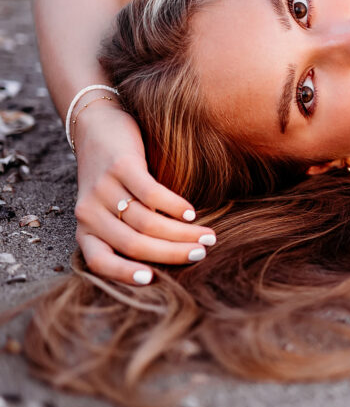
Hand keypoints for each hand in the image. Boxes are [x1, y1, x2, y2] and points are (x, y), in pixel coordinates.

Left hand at [72, 104, 215, 284]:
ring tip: (207, 235)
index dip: (124, 274)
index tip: (152, 279)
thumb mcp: (110, 208)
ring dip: (182, 232)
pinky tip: (191, 212)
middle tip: (202, 253)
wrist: (96, 127)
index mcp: (86, 229)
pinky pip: (151, 194)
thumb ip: (129, 231)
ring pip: (146, 221)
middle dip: (172, 253)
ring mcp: (103, 188)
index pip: (99, 261)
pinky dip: (175, 206)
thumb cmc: (113, 177)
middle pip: (133, 243)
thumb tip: (174, 256)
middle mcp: (89, 212)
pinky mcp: (120, 165)